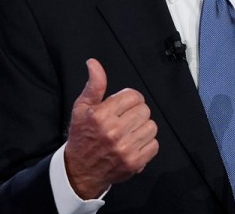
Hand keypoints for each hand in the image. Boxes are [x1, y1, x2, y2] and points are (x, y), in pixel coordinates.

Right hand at [64, 59, 158, 198]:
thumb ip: (94, 85)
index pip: (133, 96)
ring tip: (130, 132)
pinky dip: (147, 144)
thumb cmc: (82, 137)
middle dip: (136, 113)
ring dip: (143, 128)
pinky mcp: (134, 162)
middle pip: (144, 110)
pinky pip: (154, 145)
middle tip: (125, 120)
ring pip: (151, 127)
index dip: (130, 99)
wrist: (80, 171)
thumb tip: (93, 63)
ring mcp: (125, 149)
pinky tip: (134, 144)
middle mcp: (114, 132)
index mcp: (101, 115)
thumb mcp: (82, 108)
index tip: (124, 106)